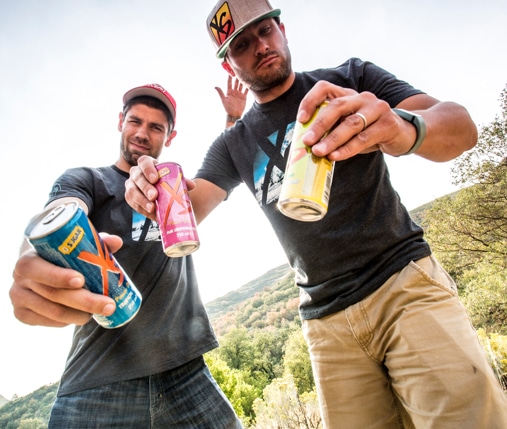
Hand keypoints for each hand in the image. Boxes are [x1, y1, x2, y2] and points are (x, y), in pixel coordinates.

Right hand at [10, 233, 121, 326]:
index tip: (81, 280)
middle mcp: (20, 280)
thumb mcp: (72, 246)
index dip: (58, 276)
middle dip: (85, 301)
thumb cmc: (59, 255)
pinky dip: (69, 321)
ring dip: (80, 314)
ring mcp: (20, 299)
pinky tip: (82, 315)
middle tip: (109, 304)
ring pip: (54, 312)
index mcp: (28, 259)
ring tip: (100, 311)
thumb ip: (93, 243)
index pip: (36, 268)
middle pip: (53, 294)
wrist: (37, 269)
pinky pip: (49, 322)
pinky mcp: (23, 315)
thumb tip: (116, 242)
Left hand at [215, 75, 247, 118]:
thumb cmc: (228, 108)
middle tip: (238, 70)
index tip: (230, 71)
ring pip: (241, 85)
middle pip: (236, 82)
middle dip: (237, 77)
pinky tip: (249, 82)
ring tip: (244, 74)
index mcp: (229, 92)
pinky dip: (247, 86)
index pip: (229, 82)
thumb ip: (220, 93)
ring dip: (242, 80)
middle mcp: (234, 91)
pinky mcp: (244, 97)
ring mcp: (239, 94)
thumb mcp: (223, 100)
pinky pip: (246, 90)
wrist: (234, 115)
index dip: (230, 77)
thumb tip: (215, 87)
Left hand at [296, 81, 422, 159]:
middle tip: (306, 141)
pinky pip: (364, 138)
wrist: (403, 134)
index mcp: (348, 95)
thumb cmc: (369, 131)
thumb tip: (306, 145)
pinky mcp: (388, 124)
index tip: (301, 119)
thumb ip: (332, 129)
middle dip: (319, 125)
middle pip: (337, 106)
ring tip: (318, 152)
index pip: (325, 88)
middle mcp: (362, 98)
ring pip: (351, 124)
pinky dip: (348, 148)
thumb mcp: (349, 126)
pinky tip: (336, 156)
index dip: (310, 101)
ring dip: (332, 139)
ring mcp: (377, 108)